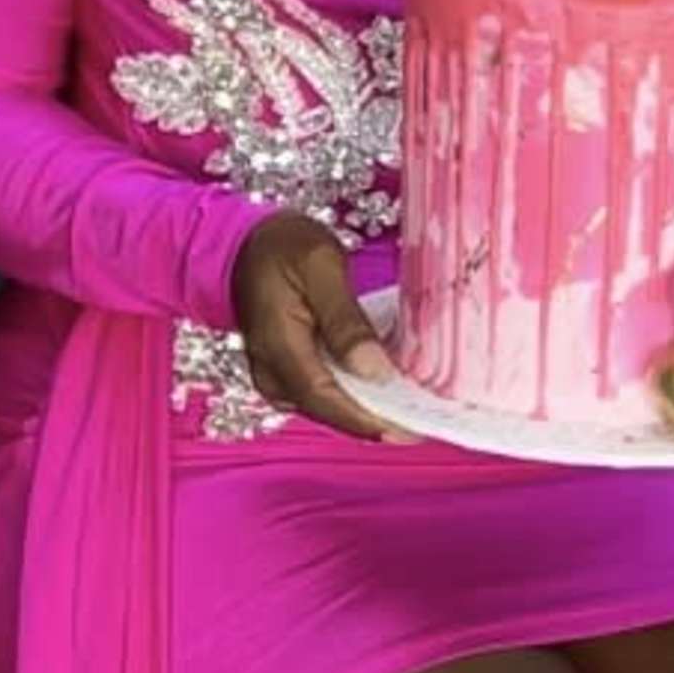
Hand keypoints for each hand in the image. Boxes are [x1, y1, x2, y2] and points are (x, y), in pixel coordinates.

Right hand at [233, 211, 394, 436]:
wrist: (249, 242)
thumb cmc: (285, 246)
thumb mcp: (322, 267)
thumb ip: (345, 321)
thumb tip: (374, 371)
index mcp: (278, 345)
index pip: (325, 398)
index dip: (367, 419)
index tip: (408, 429)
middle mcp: (272, 371)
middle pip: (328, 410)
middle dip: (375, 420)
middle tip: (424, 421)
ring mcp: (277, 375)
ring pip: (327, 406)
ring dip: (368, 410)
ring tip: (412, 408)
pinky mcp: (286, 372)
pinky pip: (324, 393)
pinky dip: (355, 395)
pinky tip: (385, 389)